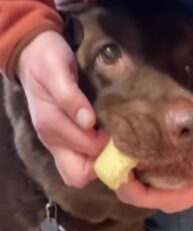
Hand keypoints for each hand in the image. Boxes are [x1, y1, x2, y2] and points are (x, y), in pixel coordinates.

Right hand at [17, 31, 107, 187]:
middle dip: (102, 164)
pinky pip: (80, 162)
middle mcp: (53, 140)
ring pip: (79, 173)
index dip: (108, 143)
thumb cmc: (46, 60)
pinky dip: (96, 159)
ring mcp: (57, 143)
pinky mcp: (64, 141)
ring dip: (100, 163)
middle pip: (78, 175)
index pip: (88, 148)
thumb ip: (69, 96)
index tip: (122, 129)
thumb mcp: (56, 70)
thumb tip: (88, 121)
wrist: (33, 55)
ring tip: (118, 144)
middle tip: (120, 145)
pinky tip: (110, 143)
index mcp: (52, 124)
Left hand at [116, 138, 192, 212]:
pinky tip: (132, 149)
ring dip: (124, 170)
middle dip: (117, 174)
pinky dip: (133, 168)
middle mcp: (165, 200)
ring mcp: (165, 194)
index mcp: (175, 199)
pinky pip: (141, 181)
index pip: (137, 196)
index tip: (115, 157)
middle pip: (130, 194)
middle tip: (112, 148)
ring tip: (119, 147)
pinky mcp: (165, 185)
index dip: (122, 179)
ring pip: (134, 187)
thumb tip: (153, 140)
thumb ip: (182, 153)